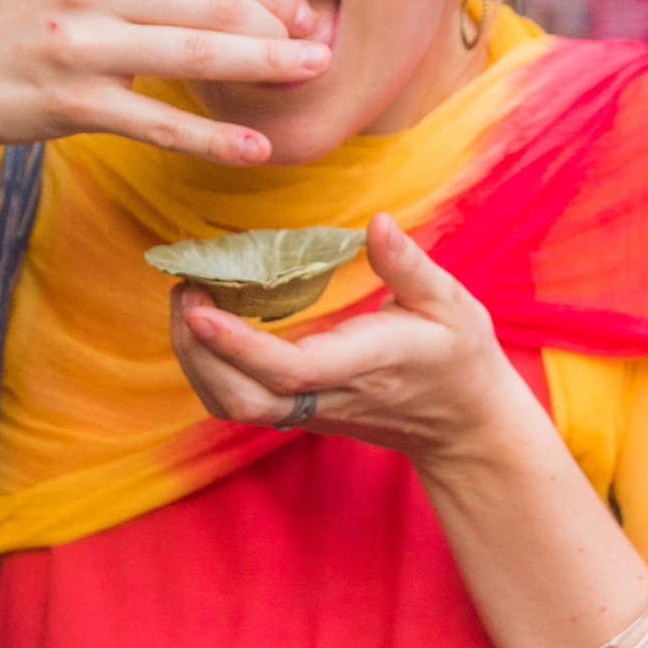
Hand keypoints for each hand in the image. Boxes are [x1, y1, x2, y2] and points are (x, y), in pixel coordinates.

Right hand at [0, 0, 330, 166]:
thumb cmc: (12, 16)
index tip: (302, 9)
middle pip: (215, 0)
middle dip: (279, 25)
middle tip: (321, 47)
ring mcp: (82, 44)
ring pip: (197, 53)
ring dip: (266, 66)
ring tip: (313, 76)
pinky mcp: (72, 102)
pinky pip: (159, 123)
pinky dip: (213, 138)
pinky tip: (255, 148)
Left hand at [171, 213, 525, 465]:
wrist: (463, 425)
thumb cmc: (458, 355)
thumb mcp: (450, 302)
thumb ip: (409, 265)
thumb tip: (376, 222)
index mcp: (366, 365)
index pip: (290, 370)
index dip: (238, 344)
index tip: (200, 306)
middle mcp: (329, 395)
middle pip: (244, 399)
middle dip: (197, 351)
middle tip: (185, 289)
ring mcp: (310, 411)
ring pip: (234, 408)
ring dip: (195, 361)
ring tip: (187, 300)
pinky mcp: (298, 413)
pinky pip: (241, 402)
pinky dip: (209, 369)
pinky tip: (206, 325)